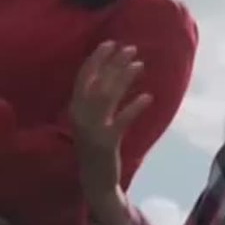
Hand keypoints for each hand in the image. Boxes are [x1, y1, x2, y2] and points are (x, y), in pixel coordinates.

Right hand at [70, 41, 149, 224]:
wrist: (95, 181)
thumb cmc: (96, 147)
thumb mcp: (93, 120)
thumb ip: (99, 99)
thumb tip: (114, 72)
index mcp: (75, 109)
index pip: (83, 77)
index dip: (96, 58)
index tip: (111, 42)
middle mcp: (80, 116)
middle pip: (97, 83)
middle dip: (113, 63)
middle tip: (131, 48)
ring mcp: (91, 130)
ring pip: (107, 97)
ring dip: (124, 78)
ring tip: (140, 64)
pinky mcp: (106, 143)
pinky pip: (121, 120)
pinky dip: (135, 107)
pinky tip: (148, 97)